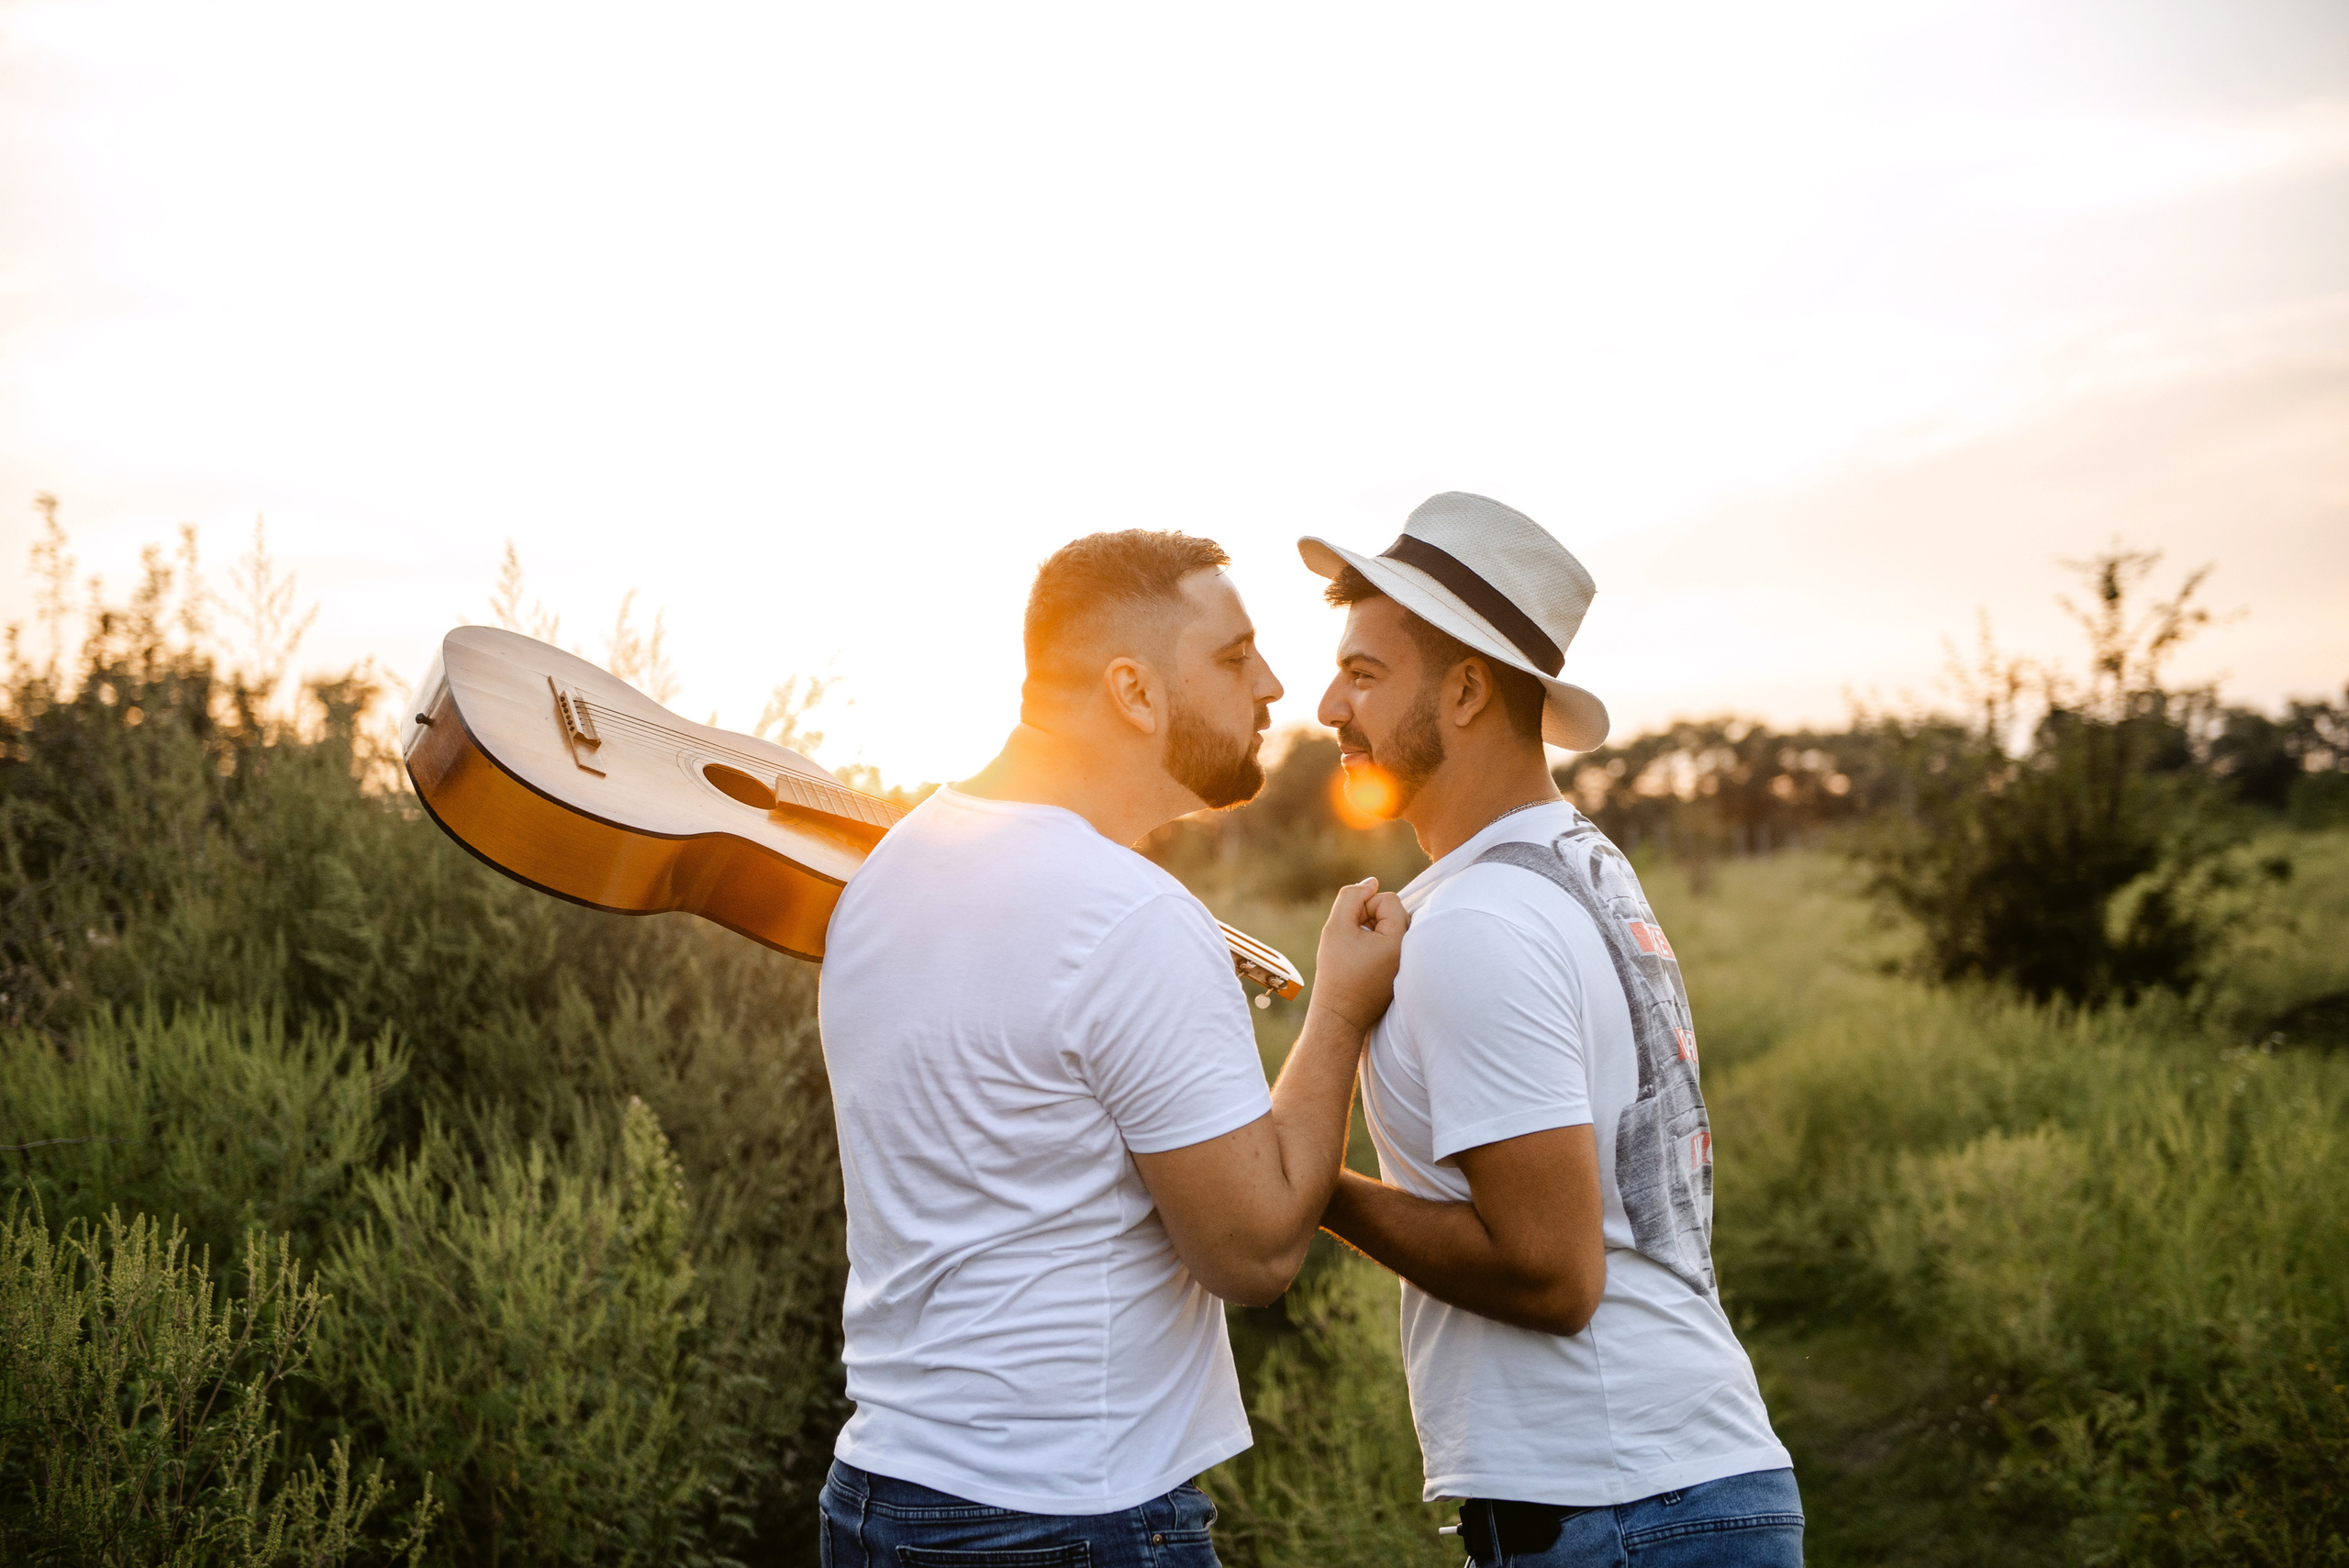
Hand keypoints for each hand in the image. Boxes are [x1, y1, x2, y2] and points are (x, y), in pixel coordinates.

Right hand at [1309, 877, 1407, 1033]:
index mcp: (1399, 940)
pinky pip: (1392, 944)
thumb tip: (1371, 883)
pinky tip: (1362, 962)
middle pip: (1393, 911)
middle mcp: (1410, 951)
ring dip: (1372, 930)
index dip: (1364, 906)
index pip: (1388, 899)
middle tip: (1351, 939)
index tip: (1350, 928)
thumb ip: (1351, 896)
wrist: (1340, 1014)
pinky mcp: (1402, 971)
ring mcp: (1409, 962)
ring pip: (1392, 927)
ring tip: (1355, 951)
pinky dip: (1377, 945)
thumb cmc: (1337, 972)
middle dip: (1370, 917)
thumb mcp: (1336, 927)